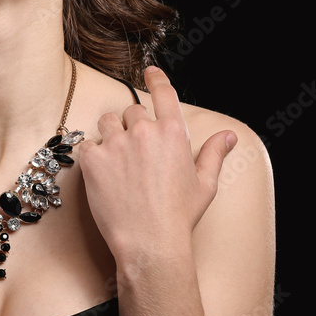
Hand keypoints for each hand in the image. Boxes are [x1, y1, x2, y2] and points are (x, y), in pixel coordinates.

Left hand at [81, 66, 236, 263]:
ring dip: (111, 136)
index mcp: (172, 133)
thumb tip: (228, 136)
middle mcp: (144, 132)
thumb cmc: (179, 217)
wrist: (150, 244)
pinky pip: (87, 145)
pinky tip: (103, 176)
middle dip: (132, 128)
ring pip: (107, 123)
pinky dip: (92, 156)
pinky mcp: (93, 159)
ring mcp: (116, 144)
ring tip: (118, 163)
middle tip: (135, 155)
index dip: (155, 79)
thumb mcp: (204, 185)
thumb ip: (214, 154)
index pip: (163, 93)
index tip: (149, 71)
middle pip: (131, 112)